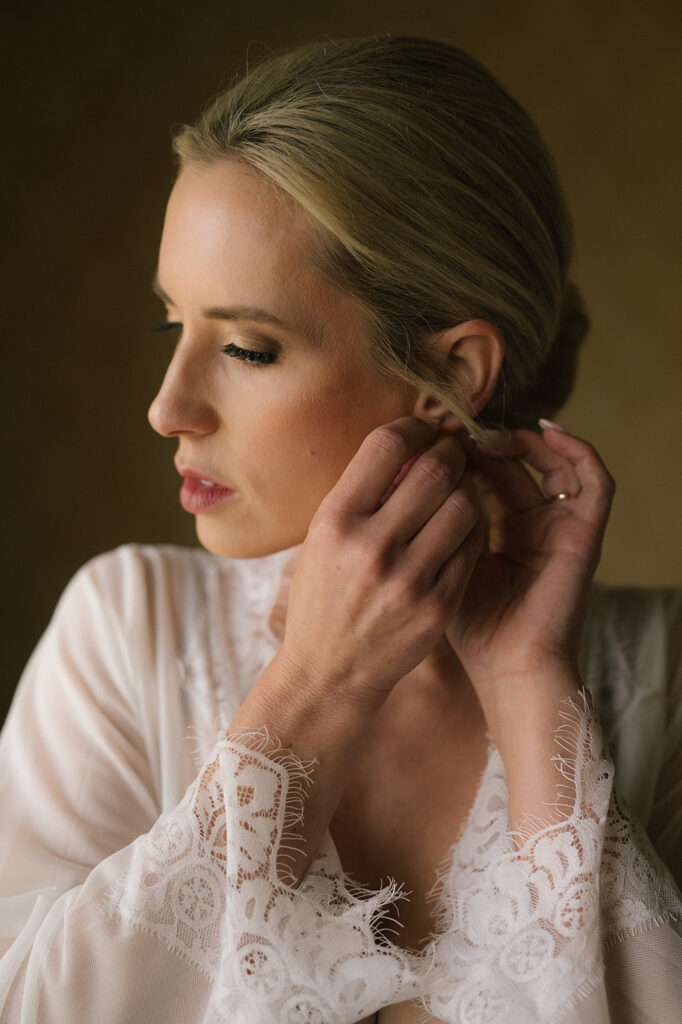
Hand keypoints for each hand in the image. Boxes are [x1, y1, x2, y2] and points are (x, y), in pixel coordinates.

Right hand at [276, 416, 484, 710]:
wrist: (328, 673)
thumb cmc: (323, 598)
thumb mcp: (322, 539)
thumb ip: (362, 493)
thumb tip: (410, 446)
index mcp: (335, 520)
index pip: (387, 445)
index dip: (415, 426)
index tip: (425, 429)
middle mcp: (371, 546)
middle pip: (436, 470)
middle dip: (452, 453)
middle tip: (454, 453)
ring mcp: (408, 579)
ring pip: (465, 506)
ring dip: (468, 490)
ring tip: (459, 493)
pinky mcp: (438, 606)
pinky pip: (473, 547)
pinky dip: (473, 529)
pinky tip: (462, 529)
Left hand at [445, 421, 615, 701]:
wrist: (507, 670)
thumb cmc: (470, 630)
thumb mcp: (439, 567)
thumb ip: (429, 528)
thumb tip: (399, 479)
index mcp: (503, 533)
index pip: (487, 474)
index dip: (463, 451)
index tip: (431, 436)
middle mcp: (535, 526)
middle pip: (515, 464)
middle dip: (483, 441)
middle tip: (452, 429)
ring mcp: (563, 528)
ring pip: (554, 462)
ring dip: (522, 441)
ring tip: (487, 435)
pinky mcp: (586, 534)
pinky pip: (596, 481)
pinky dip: (578, 450)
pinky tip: (545, 432)